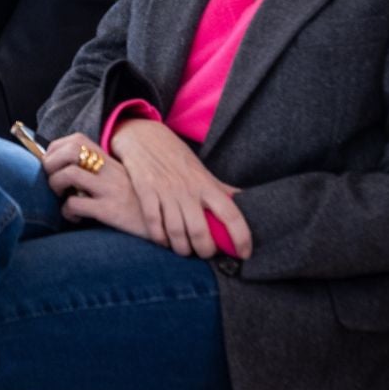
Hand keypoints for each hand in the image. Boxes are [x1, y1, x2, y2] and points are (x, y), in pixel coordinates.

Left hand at [41, 131, 150, 240]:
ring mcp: (111, 189)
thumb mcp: (123, 181)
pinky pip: (76, 204)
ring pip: (69, 174)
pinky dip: (67, 211)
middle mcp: (111, 170)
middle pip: (69, 151)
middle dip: (50, 164)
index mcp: (112, 161)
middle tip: (52, 179)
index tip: (51, 163)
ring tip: (61, 196)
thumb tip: (69, 170)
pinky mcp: (111, 210)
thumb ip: (101, 172)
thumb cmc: (138, 205)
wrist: (167, 226)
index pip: (76, 139)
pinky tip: (75, 217)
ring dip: (55, 184)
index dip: (56, 149)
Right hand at [106, 118, 251, 258]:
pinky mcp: (146, 191)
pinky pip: (154, 223)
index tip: (244, 253)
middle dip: (205, 251)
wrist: (143, 136)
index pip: (231, 214)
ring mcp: (166, 191)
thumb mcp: (202, 171)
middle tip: (206, 254)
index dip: (241, 237)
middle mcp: (188, 189)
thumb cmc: (176, 157)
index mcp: (206, 184)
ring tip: (185, 251)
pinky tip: (164, 241)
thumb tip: (245, 200)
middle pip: (201, 232)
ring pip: (177, 232)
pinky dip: (160, 238)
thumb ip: (220, 189)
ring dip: (182, 249)